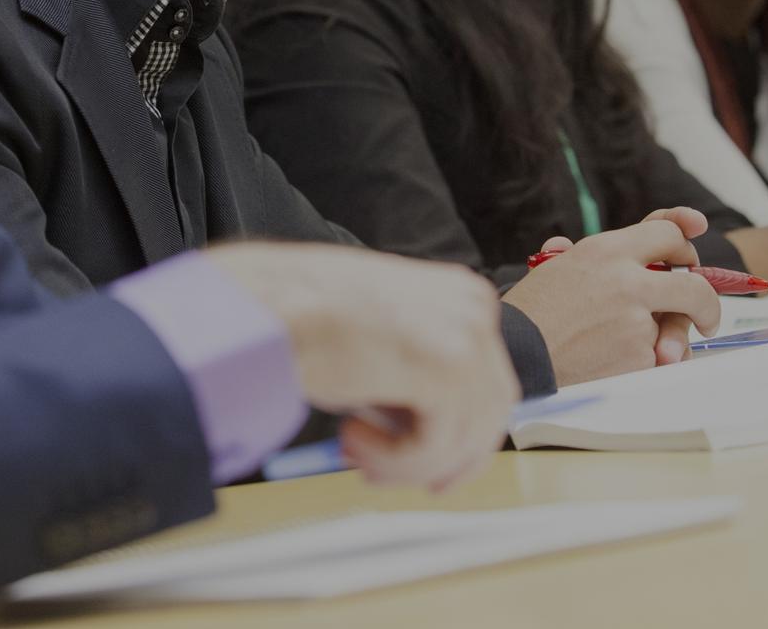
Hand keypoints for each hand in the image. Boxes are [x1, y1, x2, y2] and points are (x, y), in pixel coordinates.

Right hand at [208, 242, 518, 490]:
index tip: (428, 464)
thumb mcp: (382, 336)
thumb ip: (414, 372)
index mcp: (463, 294)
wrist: (276, 303)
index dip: (458, 430)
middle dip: (445, 456)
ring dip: (406, 463)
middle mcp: (475, 311)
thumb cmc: (309, 311)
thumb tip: (421, 427)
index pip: (486, 379)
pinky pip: (436, 448)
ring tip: (352, 450)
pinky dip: (394, 461)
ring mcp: (467, 339)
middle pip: (490, 410)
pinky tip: (350, 436)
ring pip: (462, 438)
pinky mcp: (449, 371)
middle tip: (390, 473)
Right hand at [536, 206, 710, 365]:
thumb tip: (623, 251)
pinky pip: (658, 359)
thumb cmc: (534, 310)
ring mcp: (636, 320)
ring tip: (656, 348)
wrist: (519, 351)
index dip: (684, 239)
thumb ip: (599, 257)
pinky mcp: (638, 356)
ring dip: (670, 338)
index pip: (666, 233)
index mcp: (607, 250)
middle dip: (707, 301)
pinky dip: (647, 363)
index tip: (694, 244)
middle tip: (706, 316)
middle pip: (693, 285)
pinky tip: (621, 362)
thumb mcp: (561, 266)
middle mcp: (628, 280)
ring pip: (674, 327)